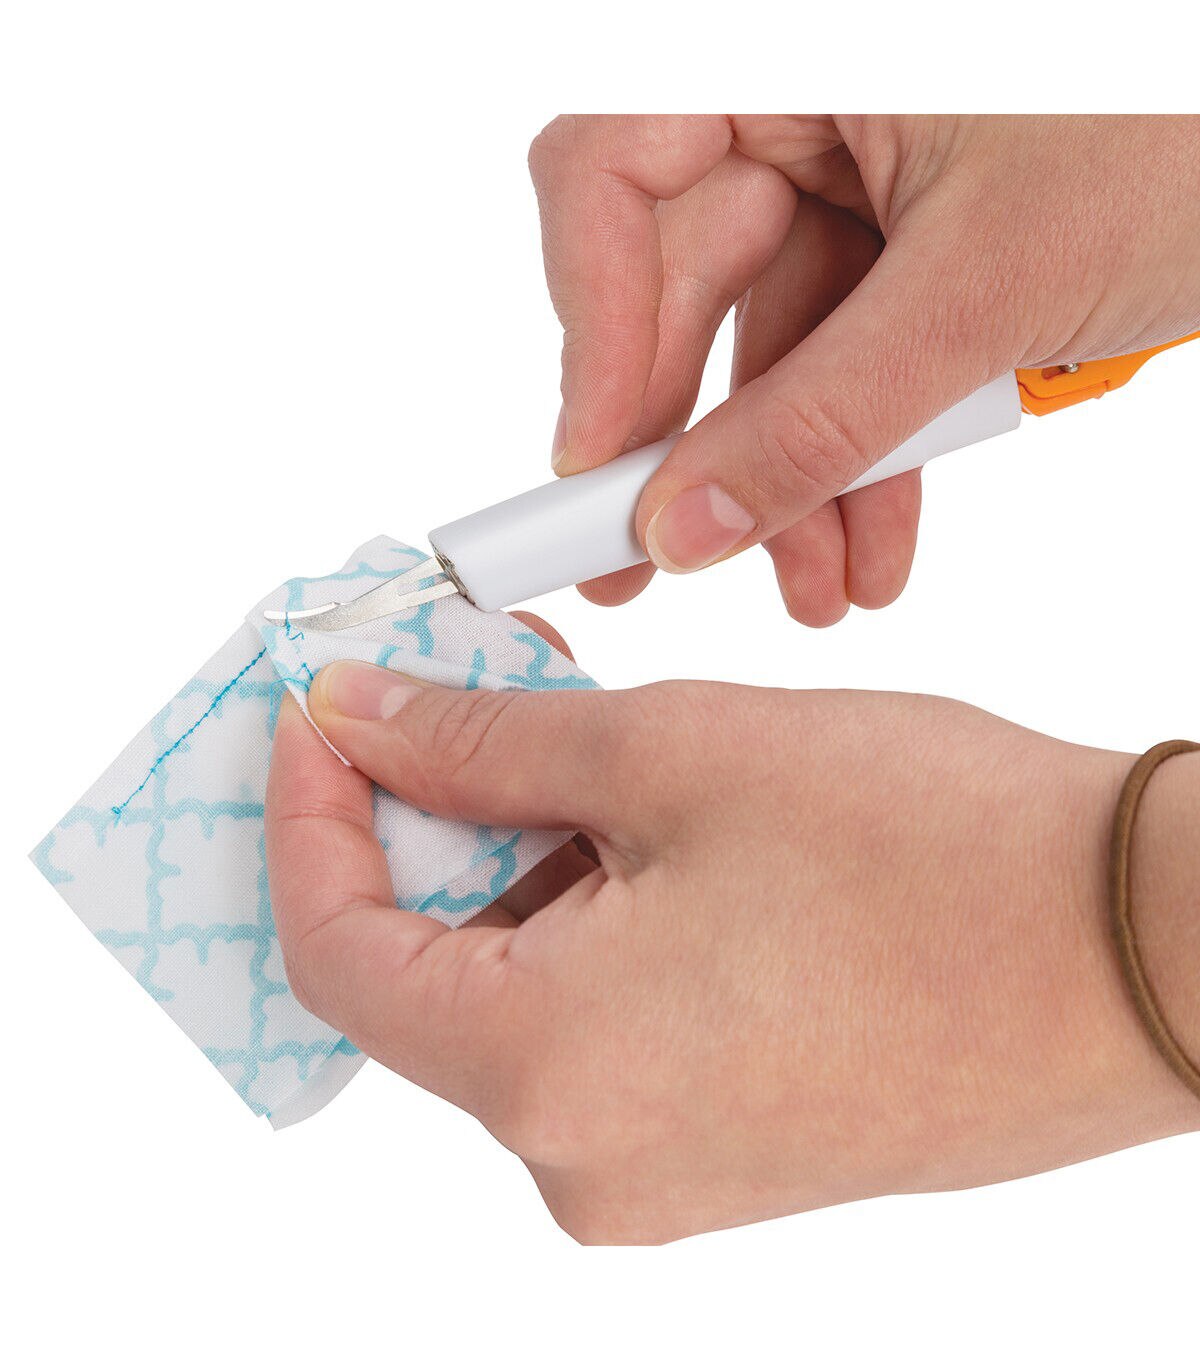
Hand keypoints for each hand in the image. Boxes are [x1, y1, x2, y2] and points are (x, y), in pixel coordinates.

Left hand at [265, 651, 1199, 1241]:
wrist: (1148, 947)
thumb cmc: (935, 852)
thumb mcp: (671, 756)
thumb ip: (482, 742)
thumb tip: (358, 717)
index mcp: (549, 1076)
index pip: (339, 949)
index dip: (308, 819)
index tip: (318, 715)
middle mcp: (591, 1163)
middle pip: (430, 972)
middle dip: (426, 822)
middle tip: (453, 688)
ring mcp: (664, 1172)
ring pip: (521, 994)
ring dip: (516, 862)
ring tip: (565, 738)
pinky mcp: (728, 1149)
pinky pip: (601, 1031)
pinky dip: (585, 921)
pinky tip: (635, 827)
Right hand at [529, 115, 1199, 622]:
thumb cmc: (1187, 131)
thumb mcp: (985, 286)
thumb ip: (819, 416)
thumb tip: (683, 528)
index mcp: (793, 53)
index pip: (612, 175)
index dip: (593, 326)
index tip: (601, 466)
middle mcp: (806, 106)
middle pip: (686, 287)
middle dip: (691, 448)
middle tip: (645, 569)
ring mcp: (858, 178)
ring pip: (776, 351)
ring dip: (792, 483)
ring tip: (816, 592)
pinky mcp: (909, 248)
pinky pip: (852, 363)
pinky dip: (862, 456)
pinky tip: (869, 548)